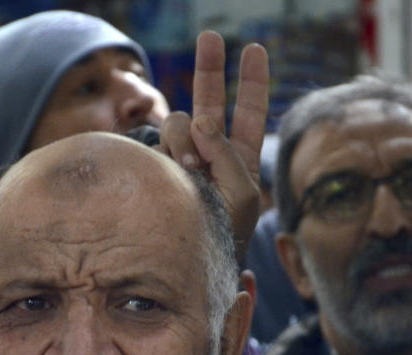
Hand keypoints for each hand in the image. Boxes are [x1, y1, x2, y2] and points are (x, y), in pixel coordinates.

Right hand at [158, 31, 268, 263]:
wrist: (188, 261)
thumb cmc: (224, 236)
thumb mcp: (241, 198)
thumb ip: (228, 155)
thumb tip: (201, 121)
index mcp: (239, 158)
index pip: (249, 112)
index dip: (252, 81)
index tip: (255, 50)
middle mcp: (209, 152)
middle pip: (210, 100)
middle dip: (210, 67)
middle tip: (211, 36)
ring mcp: (180, 158)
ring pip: (179, 121)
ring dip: (186, 136)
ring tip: (190, 168)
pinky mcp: (157, 166)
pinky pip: (159, 141)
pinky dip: (170, 149)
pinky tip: (175, 170)